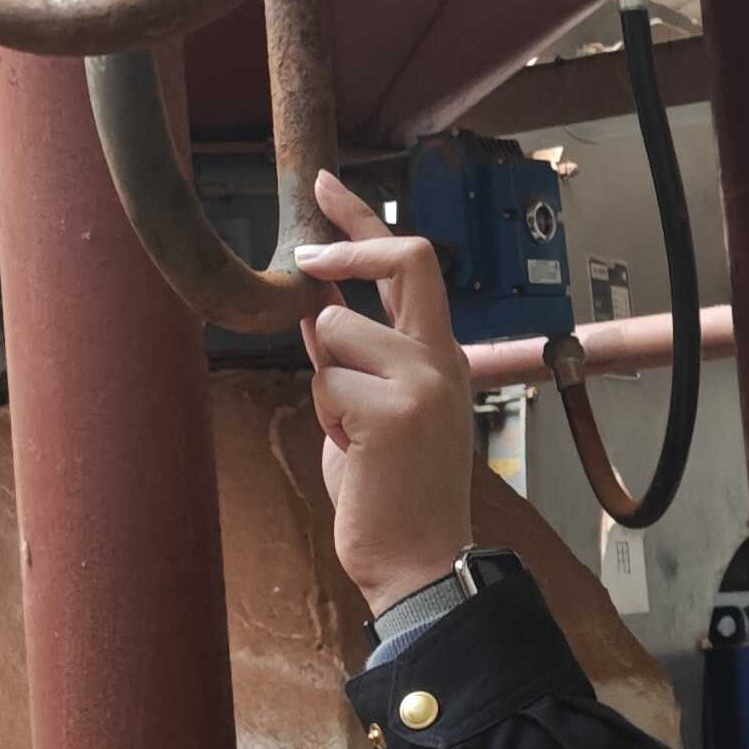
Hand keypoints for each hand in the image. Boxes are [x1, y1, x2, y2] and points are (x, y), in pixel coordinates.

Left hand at [296, 171, 479, 615]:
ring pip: (336, 330)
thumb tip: (316, 306)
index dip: (366, 220)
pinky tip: (351, 451)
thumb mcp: (377, 410)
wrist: (421, 561)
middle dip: (347, 243)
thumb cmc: (394, 494)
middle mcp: (441, 359)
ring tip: (346, 430)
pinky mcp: (392, 411)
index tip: (328, 188)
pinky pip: (326, 380)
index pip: (413, 266)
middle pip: (404, 259)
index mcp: (442, 357)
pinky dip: (325, 415)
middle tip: (306, 254)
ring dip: (323, 378)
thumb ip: (356, 358)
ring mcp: (422, 381)